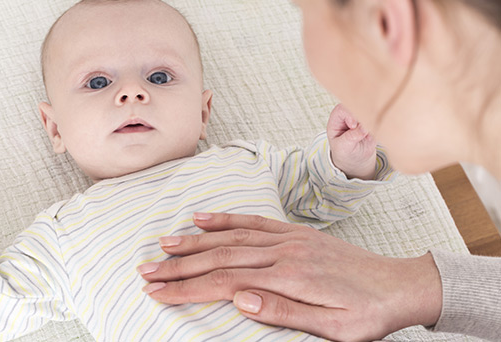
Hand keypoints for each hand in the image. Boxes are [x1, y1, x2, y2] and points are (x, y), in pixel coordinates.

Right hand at [138, 213, 442, 340]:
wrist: (399, 285)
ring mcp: (287, 238)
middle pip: (220, 257)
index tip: (158, 292)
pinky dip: (225, 219)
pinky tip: (202, 218)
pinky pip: (254, 221)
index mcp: (289, 278)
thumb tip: (240, 299)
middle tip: (146, 270)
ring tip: (163, 245)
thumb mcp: (332, 327)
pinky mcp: (293, 232)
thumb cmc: (367, 312)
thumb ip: (284, 311)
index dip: (188, 288)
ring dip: (194, 241)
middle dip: (179, 266)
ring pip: (231, 236)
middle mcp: (283, 252)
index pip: (225, 282)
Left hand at [327, 104, 377, 179]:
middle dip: (361, 117)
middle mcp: (348, 116)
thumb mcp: (342, 147)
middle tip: (363, 129)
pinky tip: (370, 138)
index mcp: (336, 120)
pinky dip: (375, 128)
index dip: (348, 114)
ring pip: (368, 112)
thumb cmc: (344, 152)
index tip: (353, 126)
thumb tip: (363, 128)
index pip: (341, 109)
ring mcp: (361, 119)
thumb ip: (350, 137)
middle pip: (356, 107)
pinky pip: (377, 120)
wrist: (356, 160)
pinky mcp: (371, 123)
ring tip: (366, 136)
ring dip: (369, 122)